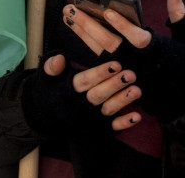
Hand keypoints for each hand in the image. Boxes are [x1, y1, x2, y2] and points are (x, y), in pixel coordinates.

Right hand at [20, 54, 141, 135]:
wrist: (46, 118)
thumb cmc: (53, 91)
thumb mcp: (48, 79)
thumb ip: (52, 68)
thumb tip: (58, 58)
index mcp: (70, 90)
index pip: (85, 81)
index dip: (100, 73)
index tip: (116, 65)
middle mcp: (81, 104)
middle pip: (98, 95)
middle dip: (114, 85)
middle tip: (130, 75)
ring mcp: (91, 116)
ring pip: (108, 109)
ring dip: (122, 101)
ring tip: (137, 91)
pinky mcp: (99, 126)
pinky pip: (112, 126)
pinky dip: (124, 122)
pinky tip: (137, 117)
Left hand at [66, 0, 184, 120]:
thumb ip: (178, 12)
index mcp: (156, 51)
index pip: (137, 38)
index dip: (123, 25)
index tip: (108, 12)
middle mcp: (137, 61)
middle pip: (109, 44)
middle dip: (89, 26)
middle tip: (72, 10)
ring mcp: (127, 70)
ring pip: (100, 52)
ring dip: (84, 34)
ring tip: (70, 18)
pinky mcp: (121, 78)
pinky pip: (100, 61)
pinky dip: (90, 46)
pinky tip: (80, 33)